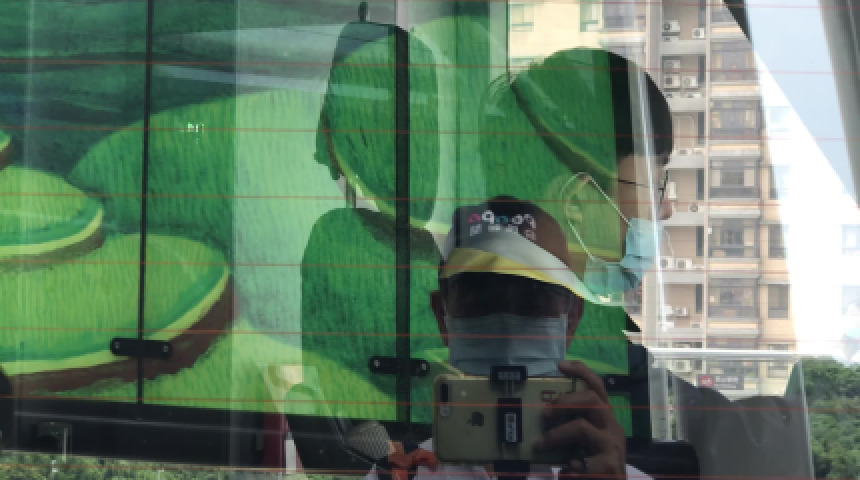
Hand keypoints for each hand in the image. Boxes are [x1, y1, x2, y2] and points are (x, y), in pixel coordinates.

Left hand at [533, 361, 625, 478]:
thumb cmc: (593, 466)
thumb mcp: (582, 443)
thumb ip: (569, 429)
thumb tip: (541, 418)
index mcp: (604, 419)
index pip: (597, 388)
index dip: (581, 371)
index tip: (560, 365)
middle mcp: (612, 428)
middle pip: (592, 399)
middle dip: (564, 401)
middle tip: (544, 413)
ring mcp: (612, 447)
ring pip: (580, 427)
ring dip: (555, 435)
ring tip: (539, 445)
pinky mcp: (608, 467)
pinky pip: (581, 461)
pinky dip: (568, 466)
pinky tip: (565, 472)